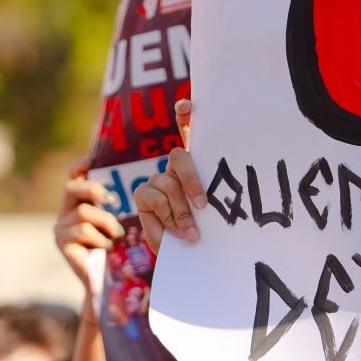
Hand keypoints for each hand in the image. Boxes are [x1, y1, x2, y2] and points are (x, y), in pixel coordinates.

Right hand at [54, 157, 124, 291]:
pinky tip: (106, 247)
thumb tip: (135, 185)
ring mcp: (61, 228)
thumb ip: (116, 207)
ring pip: (83, 213)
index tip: (92, 160)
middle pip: (70, 188)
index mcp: (78, 203)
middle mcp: (65, 212)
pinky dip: (99, 238)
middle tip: (111, 199)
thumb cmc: (115, 250)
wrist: (104, 282)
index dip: (80, 166)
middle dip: (91, 189)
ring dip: (105, 222)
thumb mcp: (115, 223)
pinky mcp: (61, 243)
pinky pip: (82, 231)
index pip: (74, 177)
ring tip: (117, 234)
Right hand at [133, 100, 206, 251]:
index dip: (186, 114)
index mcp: (198, 164)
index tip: (186, 105)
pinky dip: (168, 219)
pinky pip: (155, 200)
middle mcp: (176, 167)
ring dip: (182, 213)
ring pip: (168, 185)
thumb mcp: (216, 214)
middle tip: (203, 205)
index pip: (190, 131)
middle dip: (191, 179)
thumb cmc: (208, 230)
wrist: (186, 255)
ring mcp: (157, 180)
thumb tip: (218, 195)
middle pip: (180, 156)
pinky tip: (176, 234)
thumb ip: (214, 197)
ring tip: (192, 234)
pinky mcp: (142, 195)